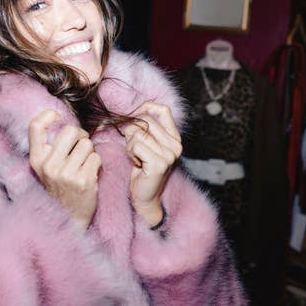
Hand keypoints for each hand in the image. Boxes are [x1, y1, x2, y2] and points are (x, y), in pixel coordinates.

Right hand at [28, 110, 101, 229]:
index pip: (35, 126)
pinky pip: (96, 158)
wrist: (67, 219)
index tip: (57, 117)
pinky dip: (96, 164)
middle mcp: (49, 166)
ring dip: (90, 152)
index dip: (48, 115)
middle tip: (81, 145)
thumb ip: (50, 147)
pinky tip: (90, 174)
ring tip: (84, 164)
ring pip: (87, 144)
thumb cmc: (59, 187)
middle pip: (70, 130)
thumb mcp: (45, 168)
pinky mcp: (83, 181)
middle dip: (80, 135)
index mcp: (36, 160)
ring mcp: (66, 174)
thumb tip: (62, 120)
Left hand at [124, 102, 181, 226]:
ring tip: (137, 158)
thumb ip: (144, 128)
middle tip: (135, 149)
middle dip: (132, 132)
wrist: (145, 197)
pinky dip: (130, 153)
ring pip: (138, 133)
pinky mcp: (159, 163)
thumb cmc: (143, 169)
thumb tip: (132, 110)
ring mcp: (169, 154)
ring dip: (130, 145)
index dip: (145, 108)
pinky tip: (137, 164)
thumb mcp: (147, 144)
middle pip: (145, 121)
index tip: (134, 117)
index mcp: (175, 138)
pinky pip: (135, 145)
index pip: (163, 110)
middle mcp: (175, 145)